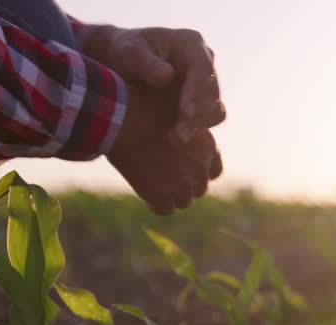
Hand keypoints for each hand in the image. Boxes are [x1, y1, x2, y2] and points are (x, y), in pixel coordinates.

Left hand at [81, 25, 223, 143]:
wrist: (121, 65)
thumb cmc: (124, 53)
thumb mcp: (128, 51)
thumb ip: (145, 62)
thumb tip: (167, 76)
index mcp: (191, 44)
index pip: (201, 68)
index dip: (196, 92)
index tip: (185, 112)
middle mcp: (204, 64)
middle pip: (212, 92)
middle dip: (197, 116)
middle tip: (179, 137)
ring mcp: (204, 85)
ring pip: (214, 110)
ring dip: (198, 127)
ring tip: (176, 140)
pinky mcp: (200, 104)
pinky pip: (206, 121)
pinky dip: (194, 132)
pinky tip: (176, 142)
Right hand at [106, 82, 222, 214]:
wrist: (121, 117)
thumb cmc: (142, 103)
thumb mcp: (174, 107)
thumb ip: (184, 125)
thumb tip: (180, 131)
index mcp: (206, 146)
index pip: (214, 170)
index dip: (199, 170)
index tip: (184, 166)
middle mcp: (199, 168)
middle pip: (199, 188)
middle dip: (184, 184)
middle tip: (164, 176)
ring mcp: (182, 185)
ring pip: (183, 201)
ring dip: (171, 195)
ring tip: (154, 183)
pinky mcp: (162, 196)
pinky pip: (164, 209)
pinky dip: (155, 204)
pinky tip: (146, 195)